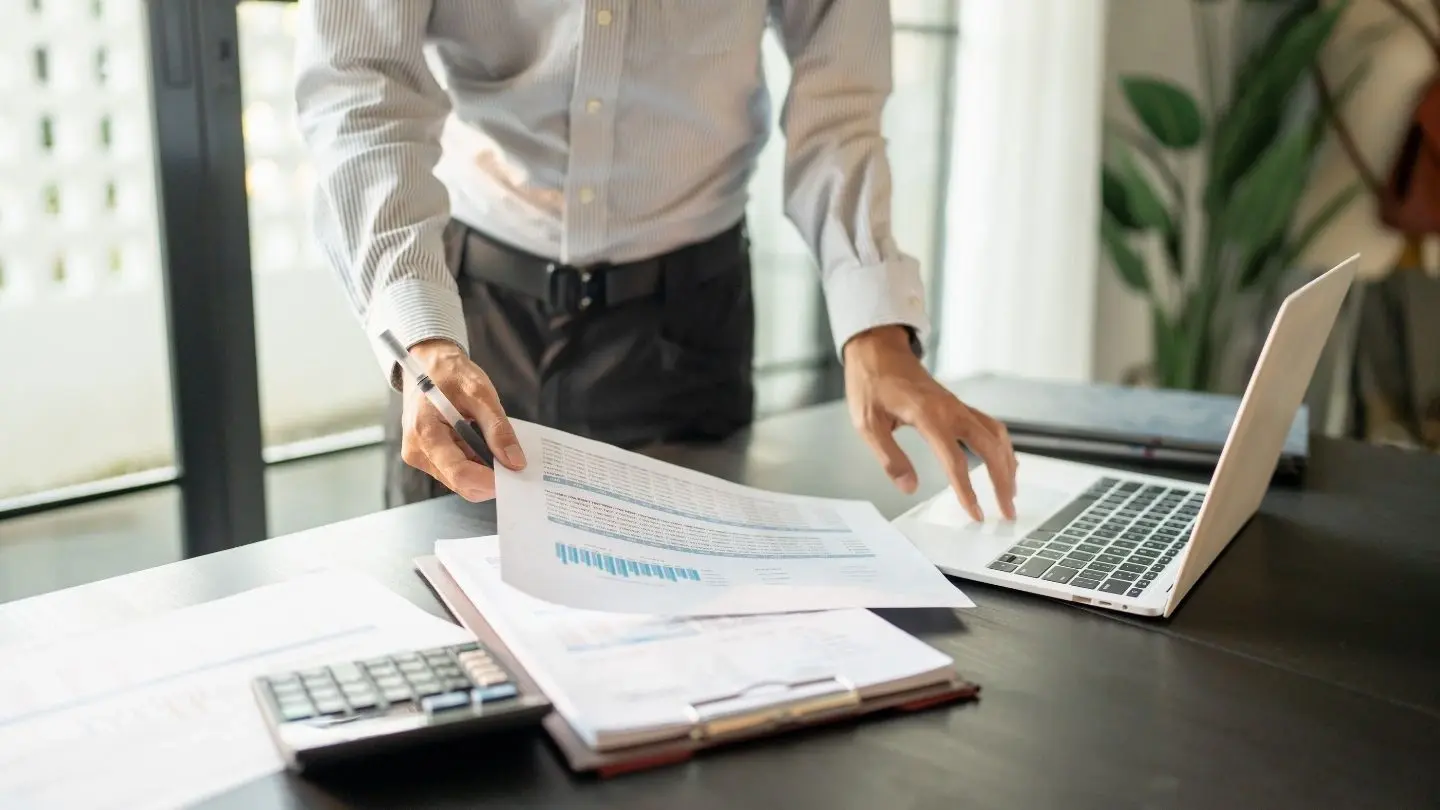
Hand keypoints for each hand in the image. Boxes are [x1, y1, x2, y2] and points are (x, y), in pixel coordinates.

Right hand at [400, 339, 525, 500]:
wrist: (427, 363)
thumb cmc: (450, 373)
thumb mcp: (480, 393)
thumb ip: (498, 428)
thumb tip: (515, 461)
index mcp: (425, 432)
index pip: (459, 473)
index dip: (490, 481)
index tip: (515, 474)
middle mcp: (417, 451)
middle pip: (460, 482)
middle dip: (490, 477)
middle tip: (513, 461)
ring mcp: (420, 456)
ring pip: (460, 481)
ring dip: (483, 471)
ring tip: (497, 448)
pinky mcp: (428, 457)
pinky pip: (456, 471)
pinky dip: (475, 465)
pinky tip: (485, 447)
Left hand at [843, 326, 1016, 520]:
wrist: (877, 351)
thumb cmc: (871, 384)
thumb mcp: (867, 423)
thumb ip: (889, 457)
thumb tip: (909, 487)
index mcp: (928, 415)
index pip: (955, 460)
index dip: (967, 490)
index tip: (975, 513)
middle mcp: (951, 409)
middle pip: (990, 447)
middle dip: (1002, 481)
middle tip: (1007, 511)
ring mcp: (958, 406)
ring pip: (996, 435)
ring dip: (1007, 464)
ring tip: (1011, 492)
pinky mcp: (958, 405)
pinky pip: (990, 425)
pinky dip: (1002, 446)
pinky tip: (1005, 462)